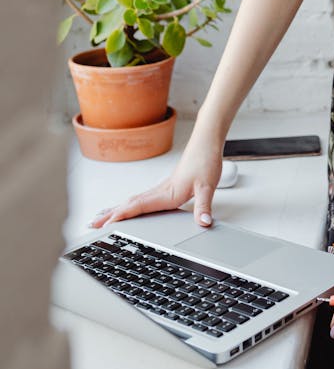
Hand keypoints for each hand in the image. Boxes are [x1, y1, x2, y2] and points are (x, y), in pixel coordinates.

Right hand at [87, 125, 223, 229]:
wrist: (206, 143)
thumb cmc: (206, 160)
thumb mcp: (208, 186)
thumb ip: (204, 206)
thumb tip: (203, 223)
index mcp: (167, 193)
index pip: (139, 206)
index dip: (122, 215)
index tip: (107, 225)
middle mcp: (160, 190)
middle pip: (130, 204)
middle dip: (110, 215)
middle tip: (91, 225)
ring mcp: (161, 188)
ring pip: (133, 201)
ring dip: (116, 210)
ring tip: (100, 219)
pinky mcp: (165, 187)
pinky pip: (141, 198)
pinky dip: (129, 205)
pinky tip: (127, 208)